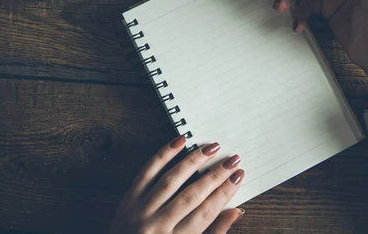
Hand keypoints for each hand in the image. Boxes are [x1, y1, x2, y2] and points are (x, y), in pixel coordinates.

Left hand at [109, 136, 244, 233]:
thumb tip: (235, 212)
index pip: (207, 213)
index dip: (225, 193)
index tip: (239, 176)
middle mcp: (159, 226)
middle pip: (192, 195)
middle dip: (215, 176)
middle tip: (232, 160)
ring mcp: (142, 211)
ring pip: (172, 180)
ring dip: (194, 161)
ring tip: (212, 148)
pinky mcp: (128, 199)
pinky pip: (147, 172)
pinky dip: (163, 154)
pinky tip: (179, 142)